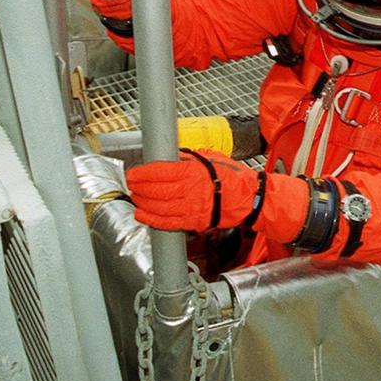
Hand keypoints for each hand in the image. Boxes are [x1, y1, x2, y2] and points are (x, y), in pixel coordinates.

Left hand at [127, 150, 260, 231]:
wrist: (248, 197)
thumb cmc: (231, 175)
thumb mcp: (209, 158)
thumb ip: (187, 159)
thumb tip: (167, 157)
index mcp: (194, 171)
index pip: (160, 172)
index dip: (142, 174)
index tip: (132, 173)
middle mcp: (191, 190)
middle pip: (156, 191)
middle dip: (139, 188)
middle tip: (131, 185)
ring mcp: (192, 208)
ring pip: (159, 207)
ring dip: (143, 203)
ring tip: (136, 198)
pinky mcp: (194, 222)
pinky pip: (168, 223)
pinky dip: (152, 220)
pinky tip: (142, 215)